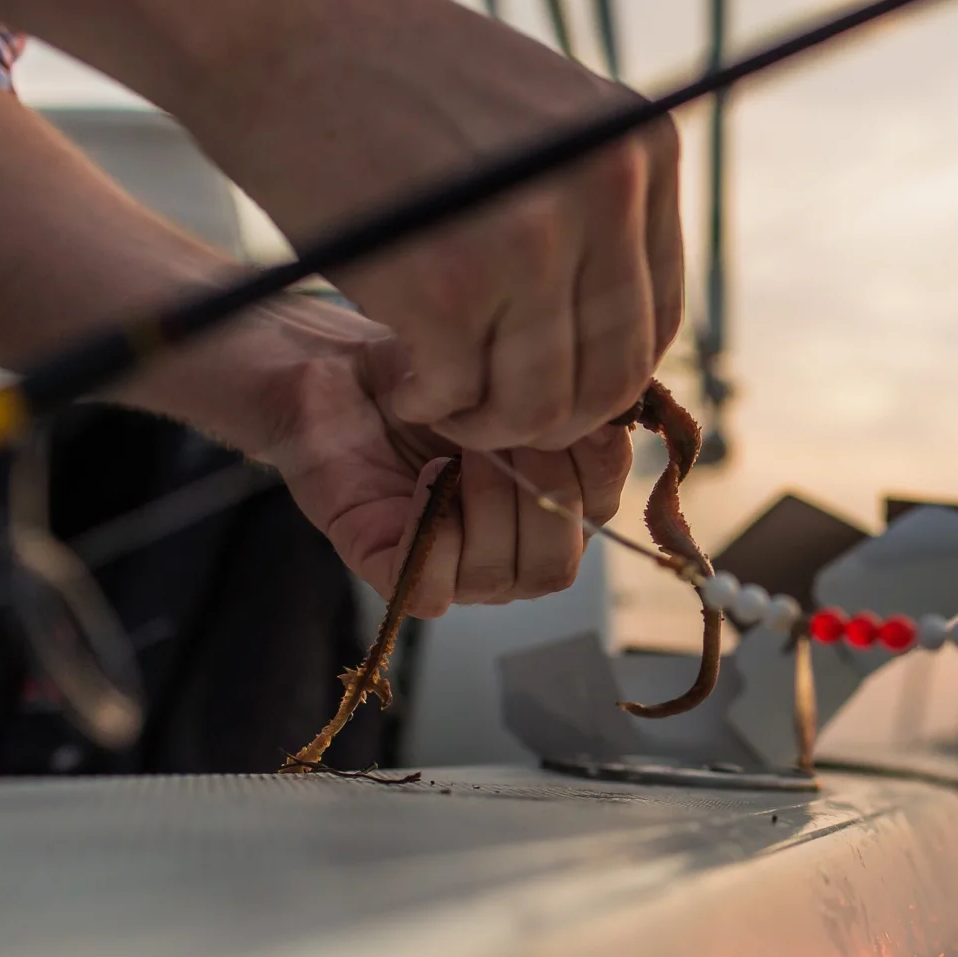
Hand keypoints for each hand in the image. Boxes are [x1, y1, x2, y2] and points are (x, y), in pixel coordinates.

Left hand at [165, 297, 632, 614]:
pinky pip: (435, 591)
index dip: (596, 469)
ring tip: (460, 445)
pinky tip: (425, 478)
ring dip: (491, 502)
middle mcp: (507, 546)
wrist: (331, 364)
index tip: (568, 410)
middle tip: (509, 426)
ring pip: (509, 578)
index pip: (604, 518)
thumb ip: (579, 402)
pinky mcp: (392, 570)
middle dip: (544, 488)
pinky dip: (436, 534)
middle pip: (562, 563)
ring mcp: (453, 566)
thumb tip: (626, 414)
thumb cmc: (423, 369)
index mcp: (548, 505)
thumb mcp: (518, 373)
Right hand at [184, 0, 683, 456]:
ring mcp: (533, 239)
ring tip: (442, 391)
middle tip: (491, 409)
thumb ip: (592, 211)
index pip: (656, 318)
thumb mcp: (542, 124)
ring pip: (544, 403)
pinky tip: (405, 374)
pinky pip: (463, 395)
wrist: (280, 25)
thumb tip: (618, 338)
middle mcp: (607, 192)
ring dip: (488, 421)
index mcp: (641, 151)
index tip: (548, 383)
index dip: (601, 374)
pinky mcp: (451, 285)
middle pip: (613, 374)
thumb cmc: (397, 84)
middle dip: (550, 418)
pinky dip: (432, 402)